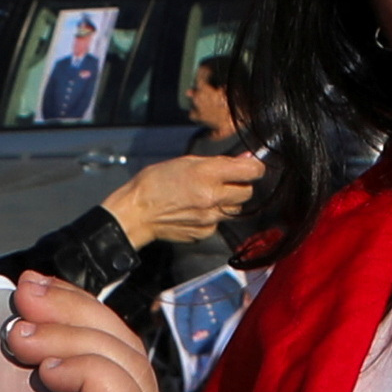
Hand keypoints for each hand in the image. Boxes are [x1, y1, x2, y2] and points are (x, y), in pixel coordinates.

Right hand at [102, 147, 264, 244]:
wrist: (137, 213)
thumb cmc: (156, 183)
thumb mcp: (186, 161)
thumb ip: (219, 162)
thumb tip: (245, 159)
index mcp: (208, 174)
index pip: (252, 171)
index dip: (254, 167)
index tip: (250, 166)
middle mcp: (213, 198)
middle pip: (247, 192)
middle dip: (240, 185)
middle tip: (224, 181)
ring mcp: (210, 218)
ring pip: (235, 209)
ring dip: (228, 202)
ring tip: (207, 196)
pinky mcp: (205, 232)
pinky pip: (220, 222)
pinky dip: (213, 216)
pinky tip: (196, 210)